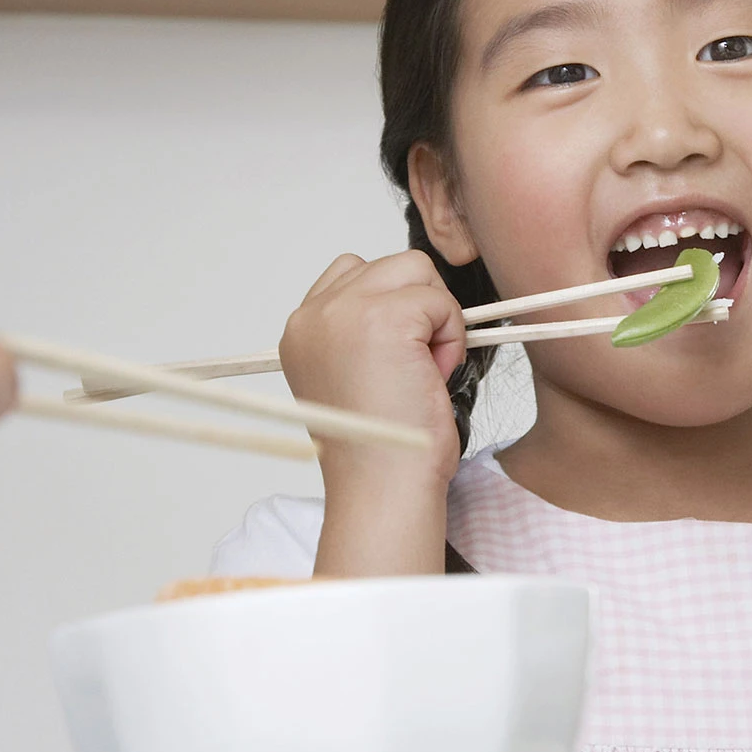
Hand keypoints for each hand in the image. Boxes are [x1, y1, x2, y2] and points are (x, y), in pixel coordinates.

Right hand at [277, 251, 468, 573]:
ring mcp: (344, 312)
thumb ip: (362, 332)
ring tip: (425, 368)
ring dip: (436, 315)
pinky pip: (439, 300)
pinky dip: (450, 334)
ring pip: (417, 270)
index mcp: (301, 330)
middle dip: (418, 307)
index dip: (392, 305)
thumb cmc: (381, 447)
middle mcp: (313, 315)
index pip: (354, 273)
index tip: (396, 356)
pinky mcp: (383, 318)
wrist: (384, 486)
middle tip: (416, 365)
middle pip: (390, 265)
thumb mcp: (353, 375)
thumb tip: (411, 305)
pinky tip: (433, 374)